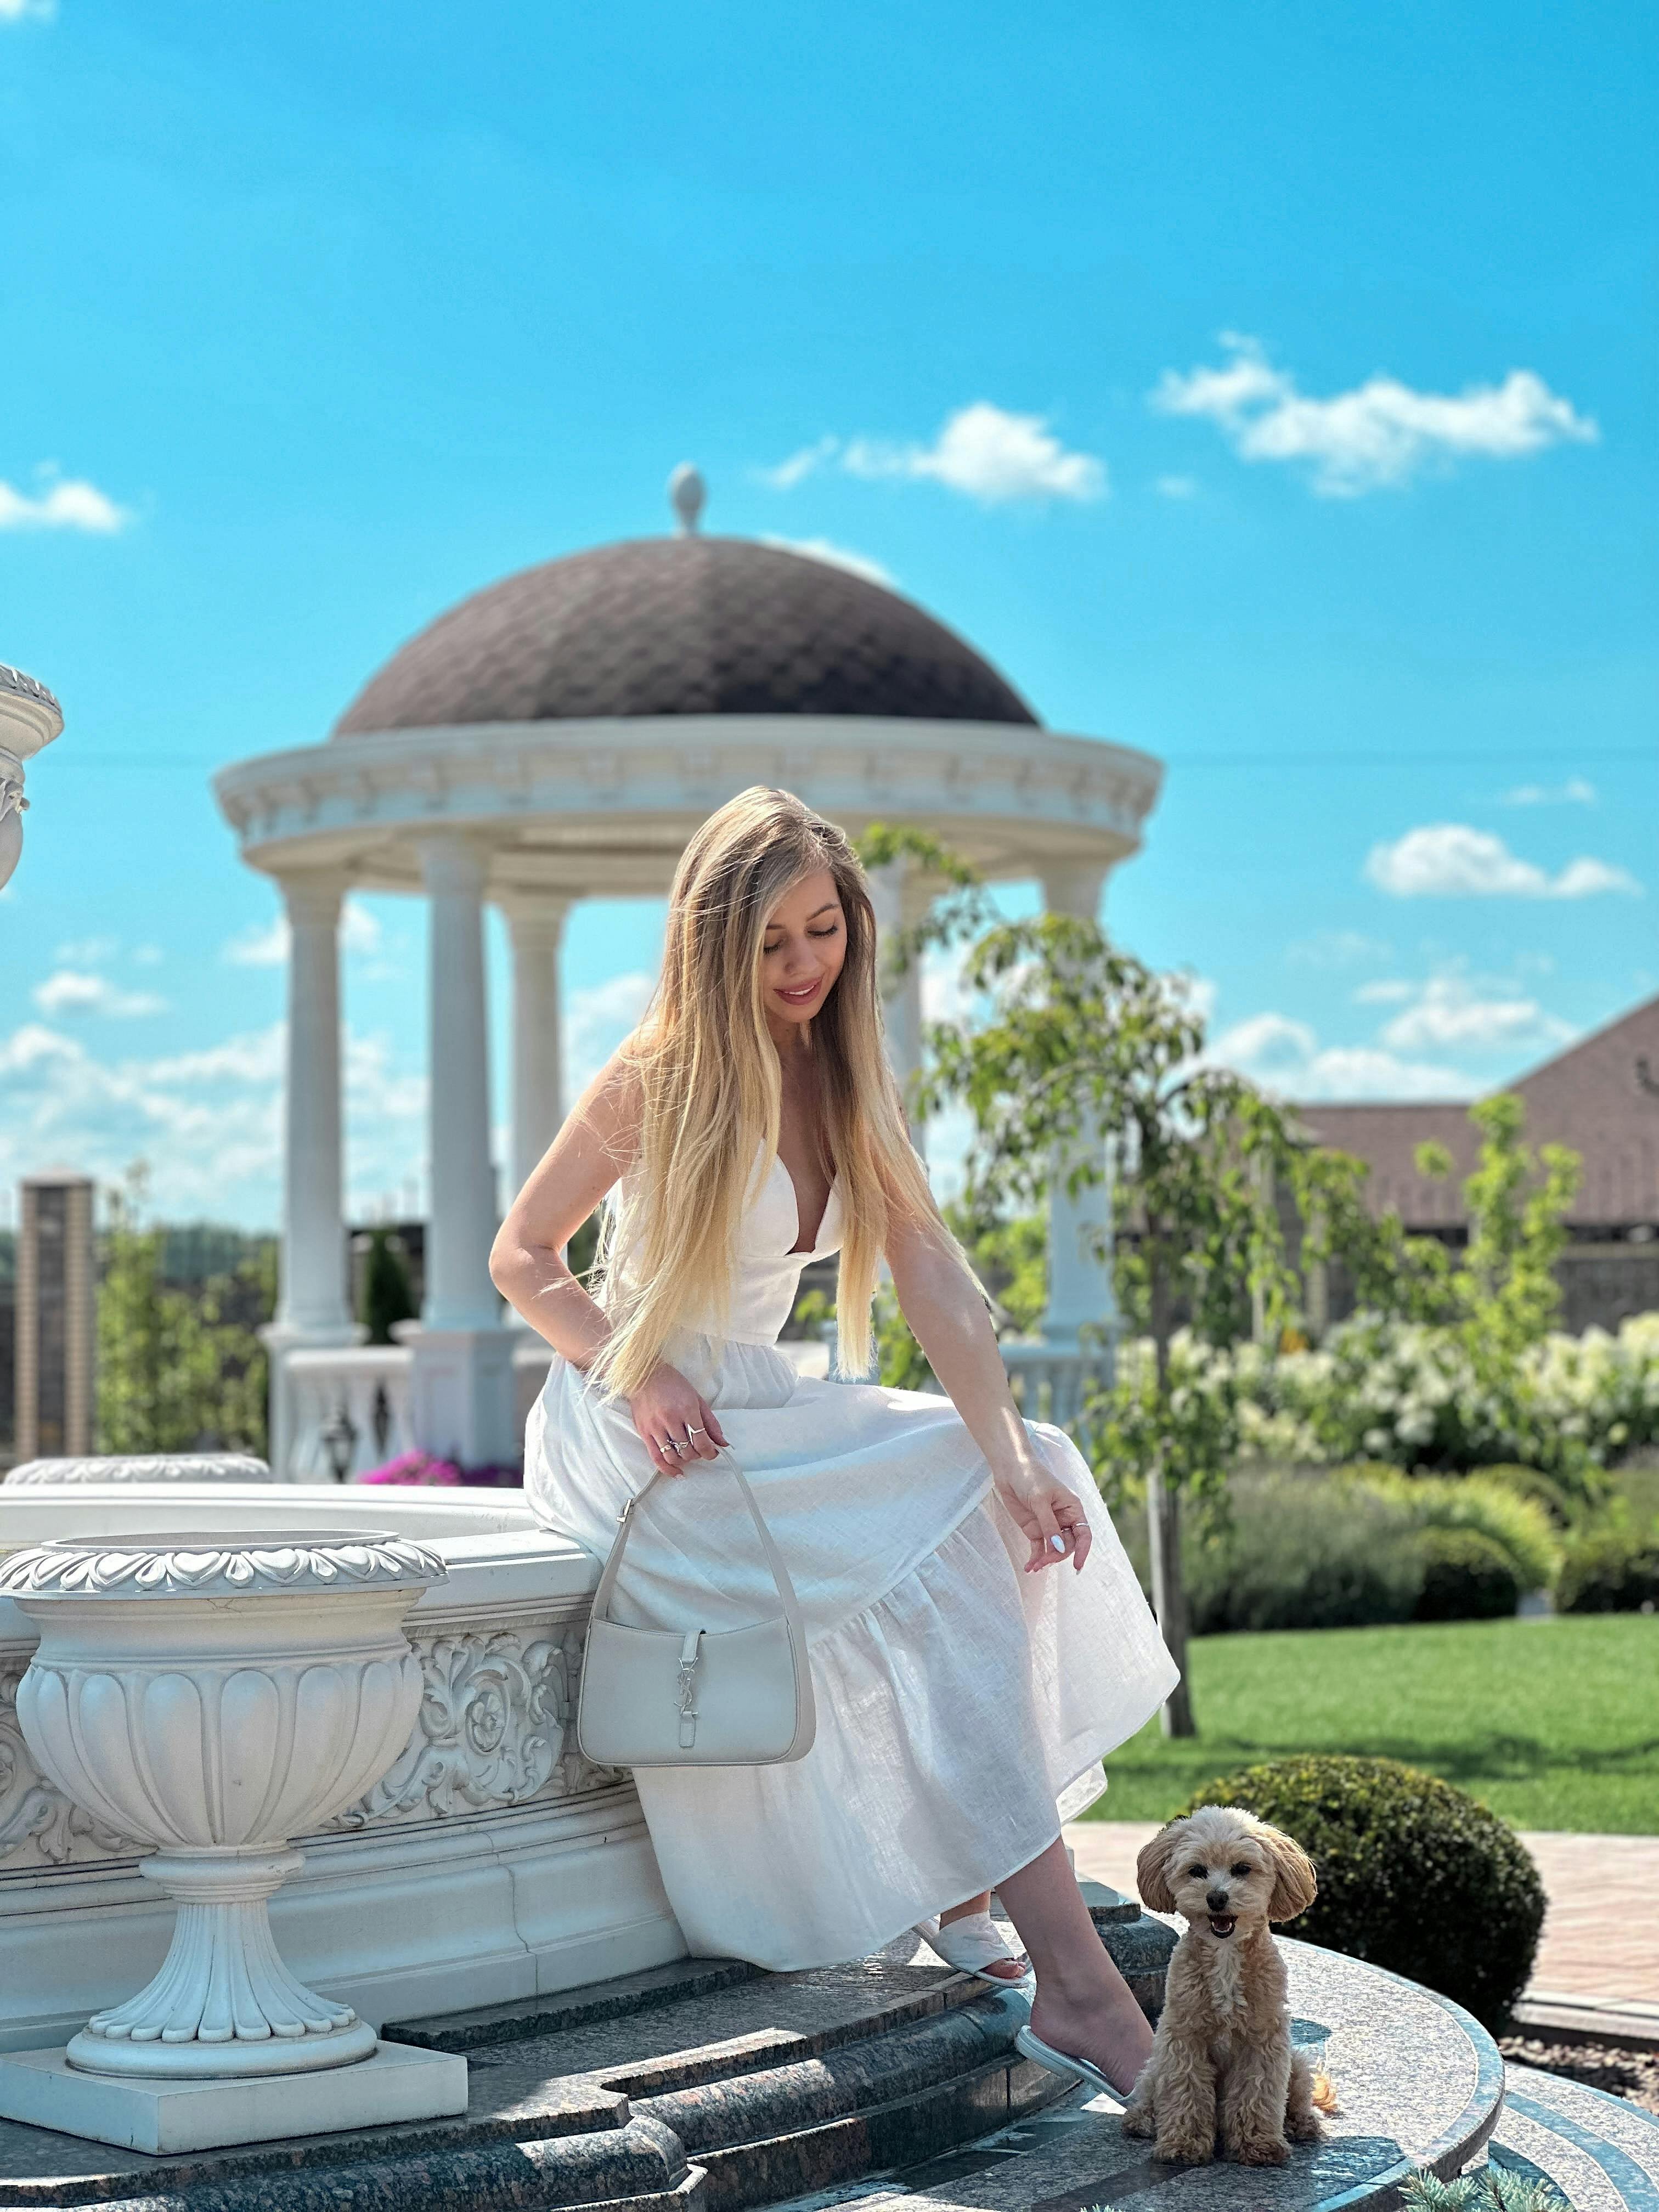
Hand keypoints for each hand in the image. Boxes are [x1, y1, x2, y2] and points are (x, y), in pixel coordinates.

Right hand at [628, 1363, 729, 1477]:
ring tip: (687, 1455)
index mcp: (687, 1409)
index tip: (713, 1453)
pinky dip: (667, 1469)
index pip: (702, 1441)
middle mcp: (671, 1420)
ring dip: (684, 1460)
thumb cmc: (673, 1384)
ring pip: (673, 1456)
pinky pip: (656, 1457)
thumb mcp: (697, 1399)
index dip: (710, 1452)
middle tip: (699, 1449)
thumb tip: (723, 1443)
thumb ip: (711, 1422)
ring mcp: (655, 1427)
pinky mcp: (644, 1432)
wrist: (644, 1375)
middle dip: (698, 1454)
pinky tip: (677, 1473)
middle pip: (688, 1450)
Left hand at [993, 1464, 1092, 1575]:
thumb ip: (1049, 1525)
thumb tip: (1058, 1548)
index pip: (1083, 1534)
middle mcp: (1064, 1519)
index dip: (1082, 1551)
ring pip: (1053, 1549)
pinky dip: (1035, 1558)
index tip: (1076, 1566)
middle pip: (1067, 1545)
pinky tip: (1029, 1568)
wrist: (1009, 1468)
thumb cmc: (1030, 1477)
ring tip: (1034, 1567)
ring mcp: (1049, 1525)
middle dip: (1057, 1555)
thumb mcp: (1040, 1500)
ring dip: (1046, 1560)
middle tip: (1044, 1561)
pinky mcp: (1035, 1529)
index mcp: (1072, 1508)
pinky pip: (1039, 1548)